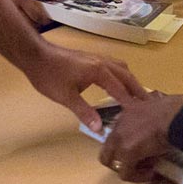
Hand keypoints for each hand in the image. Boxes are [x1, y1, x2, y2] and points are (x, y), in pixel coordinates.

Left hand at [28, 43, 149, 133]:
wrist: (35, 55)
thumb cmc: (50, 76)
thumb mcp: (66, 97)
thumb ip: (85, 112)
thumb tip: (100, 128)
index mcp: (99, 71)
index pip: (121, 89)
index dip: (131, 102)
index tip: (142, 114)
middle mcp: (102, 62)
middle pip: (126, 75)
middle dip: (136, 89)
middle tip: (147, 104)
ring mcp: (96, 57)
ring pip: (120, 67)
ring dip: (130, 80)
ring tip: (135, 93)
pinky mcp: (90, 57)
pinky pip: (113, 65)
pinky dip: (121, 75)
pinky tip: (115, 83)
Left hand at [98, 91, 182, 181]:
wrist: (177, 115)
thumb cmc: (174, 110)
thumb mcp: (158, 110)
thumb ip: (150, 119)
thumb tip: (156, 131)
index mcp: (126, 114)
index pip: (117, 135)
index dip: (127, 147)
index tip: (142, 152)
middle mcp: (119, 126)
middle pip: (108, 151)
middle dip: (121, 161)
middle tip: (138, 165)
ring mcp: (121, 140)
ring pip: (114, 164)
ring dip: (130, 170)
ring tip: (148, 170)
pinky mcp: (127, 153)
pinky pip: (126, 173)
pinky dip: (138, 177)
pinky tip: (152, 174)